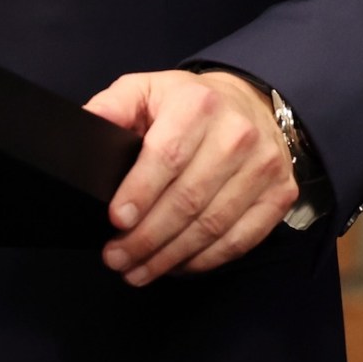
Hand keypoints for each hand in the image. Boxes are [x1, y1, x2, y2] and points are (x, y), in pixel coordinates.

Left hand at [82, 69, 299, 284]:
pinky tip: (176, 266)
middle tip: (116, 258)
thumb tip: (83, 126)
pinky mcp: (280, 194)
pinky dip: (205, 260)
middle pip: (189, 199)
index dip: (140, 193)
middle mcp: (237, 134)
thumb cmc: (188, 103)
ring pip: (213, 226)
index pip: (167, 156)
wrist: (249, 103)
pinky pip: (240, 239)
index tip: (116, 221)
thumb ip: (113, 107)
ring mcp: (263, 167)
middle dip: (147, 237)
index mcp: (198, 105)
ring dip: (171, 257)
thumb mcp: (145, 90)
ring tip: (138, 271)